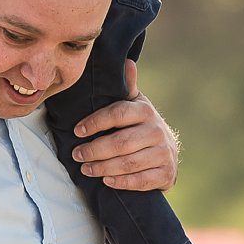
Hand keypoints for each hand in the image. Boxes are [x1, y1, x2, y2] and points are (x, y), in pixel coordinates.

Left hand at [69, 59, 179, 190]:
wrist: (167, 152)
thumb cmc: (141, 126)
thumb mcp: (135, 105)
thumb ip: (127, 88)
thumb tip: (126, 61)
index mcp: (145, 111)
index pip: (118, 114)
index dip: (95, 122)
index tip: (77, 131)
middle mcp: (156, 131)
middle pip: (120, 142)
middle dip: (95, 150)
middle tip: (77, 154)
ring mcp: (163, 153)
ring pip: (128, 163)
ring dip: (103, 168)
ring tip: (85, 169)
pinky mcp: (166, 174)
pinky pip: (141, 181)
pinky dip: (122, 182)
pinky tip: (106, 182)